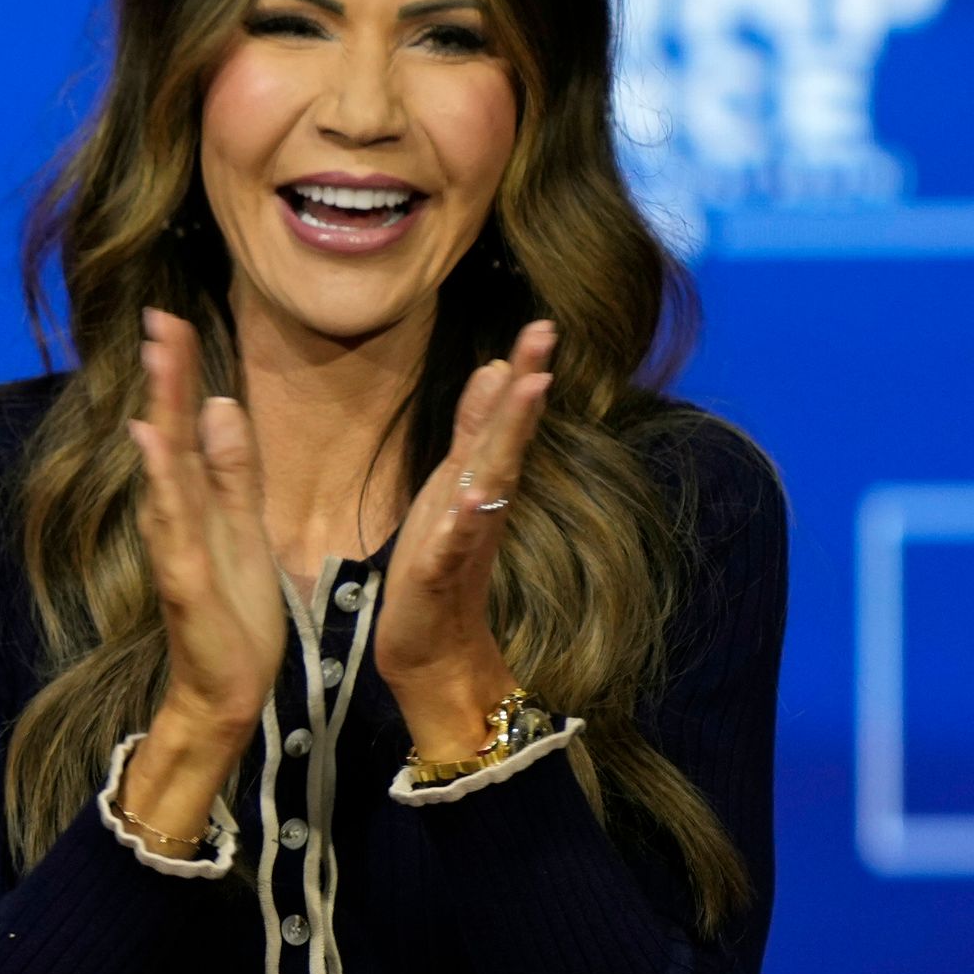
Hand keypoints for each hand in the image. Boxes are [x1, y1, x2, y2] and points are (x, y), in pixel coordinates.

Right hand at [114, 308, 287, 848]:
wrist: (228, 686)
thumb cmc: (235, 612)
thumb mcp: (244, 523)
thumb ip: (231, 468)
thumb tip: (219, 406)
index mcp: (196, 499)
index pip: (186, 424)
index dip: (181, 373)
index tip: (175, 319)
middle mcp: (175, 513)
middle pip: (168, 432)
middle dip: (166, 375)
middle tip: (160, 317)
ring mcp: (173, 543)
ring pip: (164, 466)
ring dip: (159, 409)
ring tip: (157, 359)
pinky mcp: (181, 576)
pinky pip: (170, 520)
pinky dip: (160, 478)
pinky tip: (152, 440)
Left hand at [376, 320, 554, 757]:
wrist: (431, 648)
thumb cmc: (435, 565)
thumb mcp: (450, 487)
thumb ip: (473, 433)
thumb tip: (495, 371)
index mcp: (478, 481)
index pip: (503, 420)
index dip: (521, 373)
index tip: (540, 325)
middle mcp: (481, 503)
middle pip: (506, 438)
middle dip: (524, 387)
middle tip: (543, 335)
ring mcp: (464, 537)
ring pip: (490, 480)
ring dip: (507, 438)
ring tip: (527, 390)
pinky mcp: (440, 574)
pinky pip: (454, 543)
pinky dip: (464, 521)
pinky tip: (474, 497)